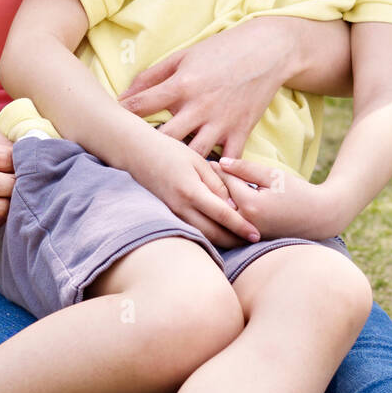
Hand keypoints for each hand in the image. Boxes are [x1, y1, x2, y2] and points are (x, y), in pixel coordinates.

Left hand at [117, 19, 294, 159]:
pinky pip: (226, 162)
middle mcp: (199, 107)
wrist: (267, 51)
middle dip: (146, 149)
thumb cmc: (221, 51)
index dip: (121, 117)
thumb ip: (152, 76)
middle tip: (133, 158)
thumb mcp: (183, 56)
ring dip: (179, 165)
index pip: (140, 106)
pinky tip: (203, 179)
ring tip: (165, 172)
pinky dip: (215, 173)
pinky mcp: (241, 132)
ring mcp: (221, 122)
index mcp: (182, 85)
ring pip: (192, 156)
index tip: (109, 128)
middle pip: (163, 139)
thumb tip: (124, 96)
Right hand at [125, 130, 260, 246]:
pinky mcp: (168, 215)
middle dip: (234, 240)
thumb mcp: (198, 161)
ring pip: (201, 235)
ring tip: (239, 240)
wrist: (136, 153)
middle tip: (252, 241)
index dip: (240, 226)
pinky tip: (218, 232)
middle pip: (212, 233)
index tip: (255, 234)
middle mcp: (181, 207)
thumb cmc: (169, 151)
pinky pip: (191, 230)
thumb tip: (233, 206)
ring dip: (221, 240)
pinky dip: (206, 235)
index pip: (222, 214)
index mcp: (191, 191)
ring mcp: (172, 213)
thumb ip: (216, 183)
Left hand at [214, 156, 342, 241]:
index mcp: (250, 205)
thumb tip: (221, 163)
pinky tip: (222, 203)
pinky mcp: (251, 242)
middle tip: (200, 173)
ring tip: (208, 187)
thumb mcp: (273, 175)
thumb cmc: (298, 192)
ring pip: (223, 216)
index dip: (217, 170)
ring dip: (216, 202)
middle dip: (211, 188)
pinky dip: (226, 215)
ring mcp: (247, 236)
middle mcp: (246, 224)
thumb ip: (245, 168)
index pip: (226, 183)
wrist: (319, 217)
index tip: (207, 161)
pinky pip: (231, 226)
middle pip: (219, 202)